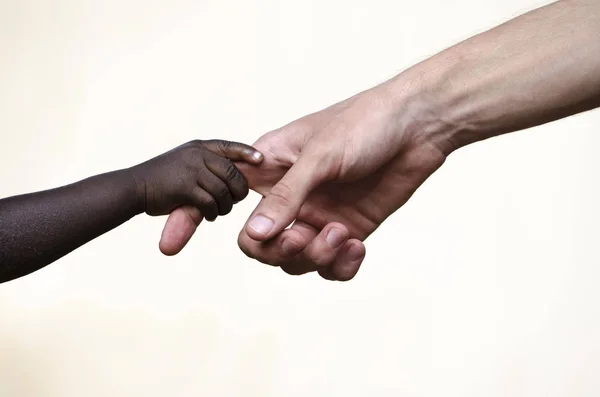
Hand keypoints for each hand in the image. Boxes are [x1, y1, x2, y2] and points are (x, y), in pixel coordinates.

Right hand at [130, 140, 261, 250]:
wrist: (133, 187)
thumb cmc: (161, 180)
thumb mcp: (185, 162)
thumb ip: (206, 165)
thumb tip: (233, 177)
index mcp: (199, 147)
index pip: (230, 146)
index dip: (248, 154)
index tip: (261, 161)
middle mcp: (197, 155)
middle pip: (233, 173)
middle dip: (239, 190)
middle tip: (235, 200)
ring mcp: (191, 170)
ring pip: (224, 191)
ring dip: (225, 206)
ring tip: (217, 211)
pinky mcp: (185, 187)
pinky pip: (211, 203)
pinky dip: (212, 213)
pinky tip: (208, 215)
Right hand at [160, 83, 447, 279]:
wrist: (420, 125)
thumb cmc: (365, 124)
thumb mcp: (320, 157)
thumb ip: (286, 198)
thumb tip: (252, 236)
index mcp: (270, 168)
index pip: (221, 196)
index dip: (190, 217)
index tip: (169, 244)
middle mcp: (290, 196)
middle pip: (260, 244)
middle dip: (280, 250)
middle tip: (306, 238)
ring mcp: (318, 215)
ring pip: (297, 260)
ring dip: (316, 257)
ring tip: (341, 235)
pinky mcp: (348, 229)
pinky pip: (332, 264)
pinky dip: (341, 264)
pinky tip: (357, 247)